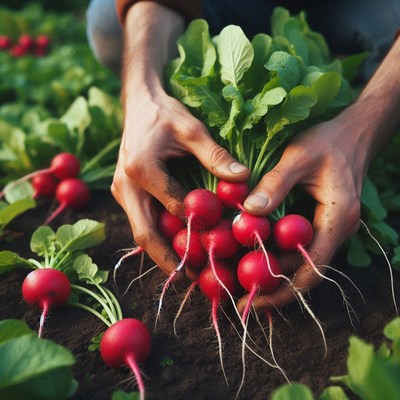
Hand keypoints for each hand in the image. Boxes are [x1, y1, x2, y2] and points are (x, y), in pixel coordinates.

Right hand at [112, 86, 249, 278]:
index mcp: (142, 169)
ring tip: (187, 270)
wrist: (138, 103)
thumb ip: (215, 155)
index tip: (223, 240)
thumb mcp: (191, 128)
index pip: (175, 208)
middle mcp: (125, 185)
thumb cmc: (165, 113)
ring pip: (141, 231)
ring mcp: (121, 191)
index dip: (199, 226)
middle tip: (194, 278)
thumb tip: (243, 179)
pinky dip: (159, 237)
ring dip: (163, 253)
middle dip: (169, 259)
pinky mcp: (124, 192)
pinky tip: (177, 247)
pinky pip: (141, 221)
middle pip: (145, 233)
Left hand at [237, 106, 368, 312]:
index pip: (312, 267)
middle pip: (307, 271)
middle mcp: (339, 230)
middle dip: (275, 287)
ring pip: (304, 262)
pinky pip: (302, 247)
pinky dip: (280, 255)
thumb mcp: (298, 157)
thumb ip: (275, 184)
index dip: (283, 289)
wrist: (352, 133)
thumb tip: (249, 212)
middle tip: (242, 298)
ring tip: (243, 281)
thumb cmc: (327, 141)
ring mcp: (332, 228)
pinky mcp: (323, 223)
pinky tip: (257, 256)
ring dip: (276, 273)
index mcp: (338, 218)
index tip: (254, 300)